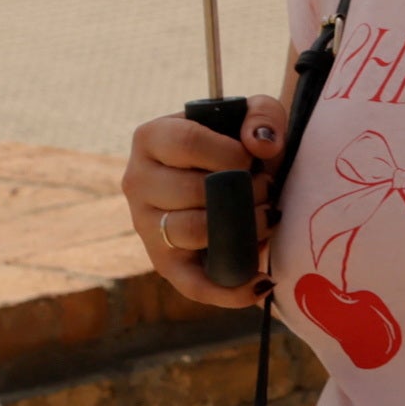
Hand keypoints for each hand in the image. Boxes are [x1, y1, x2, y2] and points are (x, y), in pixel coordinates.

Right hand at [118, 100, 279, 309]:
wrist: (232, 176)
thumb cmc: (238, 143)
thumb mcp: (253, 116)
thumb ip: (262, 115)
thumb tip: (260, 146)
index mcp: (151, 138)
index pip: (186, 143)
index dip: (229, 153)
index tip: (252, 159)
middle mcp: (137, 181)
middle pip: (191, 191)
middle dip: (242, 193)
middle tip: (266, 190)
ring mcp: (146, 225)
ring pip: (191, 232)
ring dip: (242, 228)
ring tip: (266, 217)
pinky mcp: (164, 263)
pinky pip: (192, 285)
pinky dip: (229, 290)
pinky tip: (261, 283)